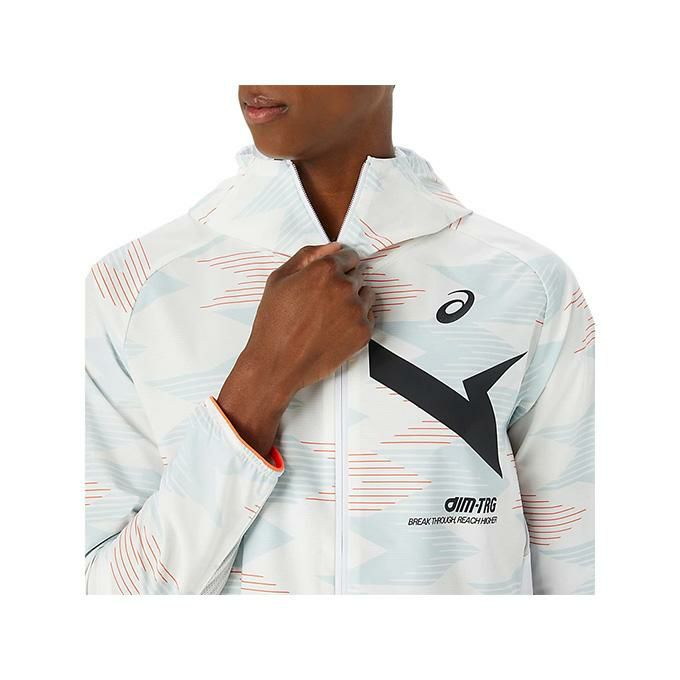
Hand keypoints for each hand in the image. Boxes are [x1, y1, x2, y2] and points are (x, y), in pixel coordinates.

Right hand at [216, 242, 374, 457]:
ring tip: (329, 316)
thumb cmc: (274, 324)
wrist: (278, 364)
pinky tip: (336, 329)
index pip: (348, 256)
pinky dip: (356, 321)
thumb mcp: (279, 279)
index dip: (339, 266)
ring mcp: (356, 310)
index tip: (332, 276)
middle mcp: (344, 287)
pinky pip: (369, 316)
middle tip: (323, 302)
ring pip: (367, 295)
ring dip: (353, 300)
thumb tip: (333, 247)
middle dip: (344, 283)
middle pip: (358, 275)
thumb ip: (308, 256)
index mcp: (324, 270)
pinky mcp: (363, 332)